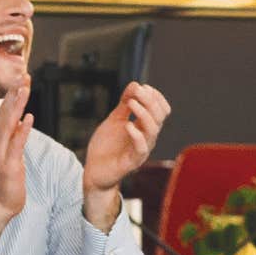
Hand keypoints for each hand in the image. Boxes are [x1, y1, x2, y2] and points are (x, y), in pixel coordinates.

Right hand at [0, 81, 33, 246]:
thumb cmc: (6, 178)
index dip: (12, 94)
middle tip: (23, 75)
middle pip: (5, 114)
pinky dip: (21, 131)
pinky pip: (16, 145)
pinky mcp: (9, 165)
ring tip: (23, 89)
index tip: (21, 77)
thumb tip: (21, 119)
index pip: (4, 112)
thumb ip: (15, 136)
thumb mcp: (11, 152)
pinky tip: (28, 119)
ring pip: (8, 125)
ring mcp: (1, 154)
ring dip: (16, 107)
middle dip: (14, 94)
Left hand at [82, 83, 170, 227]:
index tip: (143, 86)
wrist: (94, 171)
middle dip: (150, 101)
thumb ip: (124, 104)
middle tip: (137, 91)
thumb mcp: (114, 120)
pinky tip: (128, 125)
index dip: (155, 97)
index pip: (161, 110)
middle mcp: (147, 138)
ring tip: (132, 103)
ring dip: (144, 114)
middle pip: (159, 117)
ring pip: (153, 131)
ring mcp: (140, 150)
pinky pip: (141, 149)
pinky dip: (137, 135)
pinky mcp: (131, 162)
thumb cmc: (106, 147)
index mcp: (144, 128)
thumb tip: (135, 83)